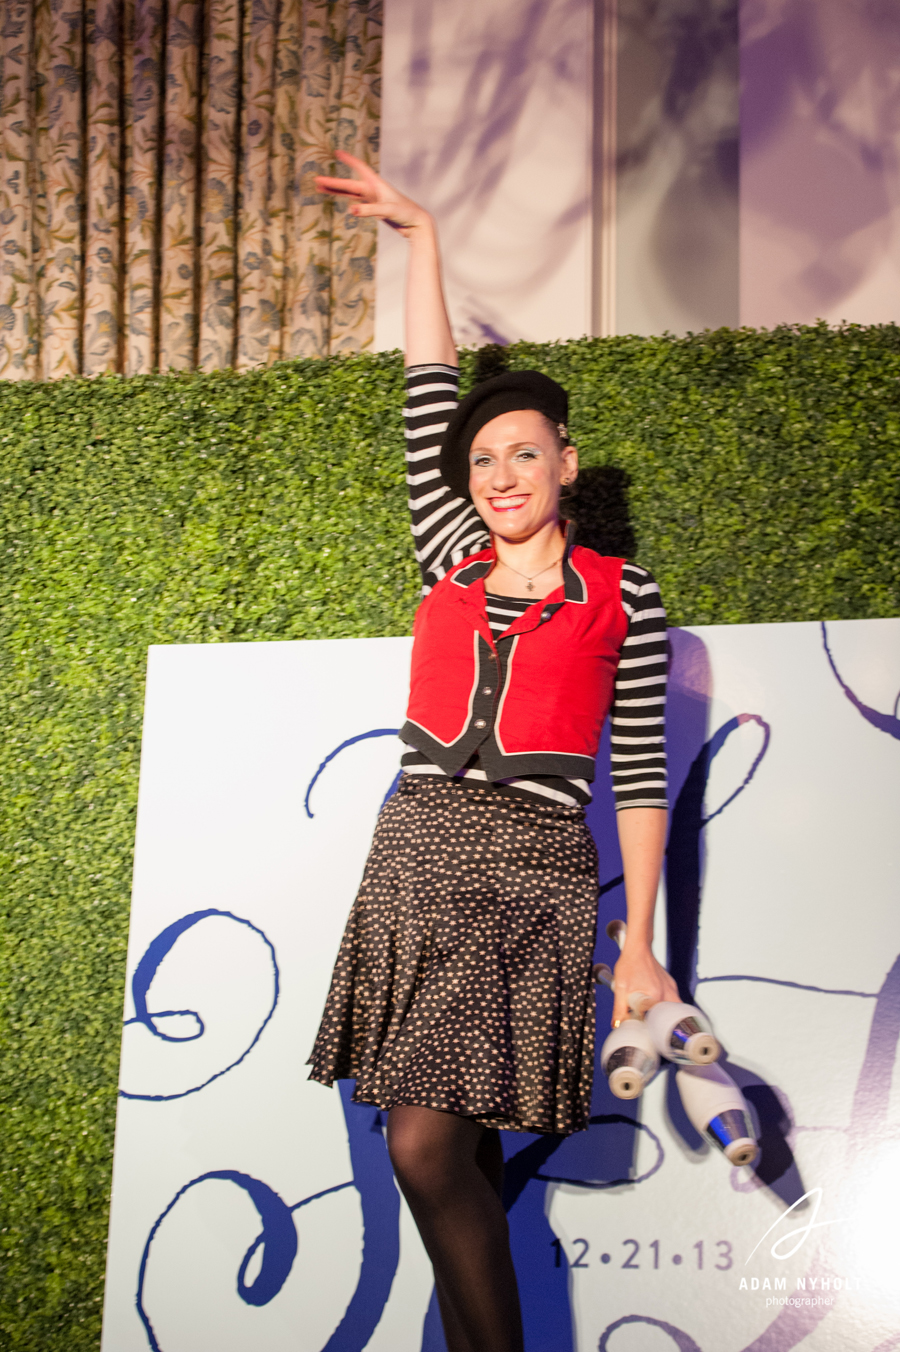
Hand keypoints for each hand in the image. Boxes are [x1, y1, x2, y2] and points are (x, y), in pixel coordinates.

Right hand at [315, 150, 430, 237]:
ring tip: (320, 187)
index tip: (337, 152)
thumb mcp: (387, 210)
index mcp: (377, 185)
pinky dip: (345, 198)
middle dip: (333, 183)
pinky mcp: (374, 208)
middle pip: (349, 184)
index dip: (349, 160)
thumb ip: (369, 210)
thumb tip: (351, 210)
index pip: (360, 168)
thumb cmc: (406, 214)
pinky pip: (356, 201)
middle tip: (316, 180)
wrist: (416, 224)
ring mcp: (373, 199)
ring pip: (350, 193)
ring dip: (336, 190)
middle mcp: (373, 189)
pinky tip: (337, 196)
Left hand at [611, 944, 678, 1024]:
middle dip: (663, 1024)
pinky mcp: (671, 984)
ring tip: (654, 1016)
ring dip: (665, 1015)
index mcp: (656, 995)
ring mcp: (671, 988)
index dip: (653, 1028)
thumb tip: (617, 1025)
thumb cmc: (630, 963)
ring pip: (674, 1009)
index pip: (661, 1021)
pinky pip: (673, 1000)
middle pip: (671, 1017)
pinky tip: (655, 1004)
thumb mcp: (620, 987)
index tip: (646, 1030)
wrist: (638, 947)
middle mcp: (668, 992)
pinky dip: (666, 1005)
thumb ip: (619, 1008)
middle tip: (652, 1026)